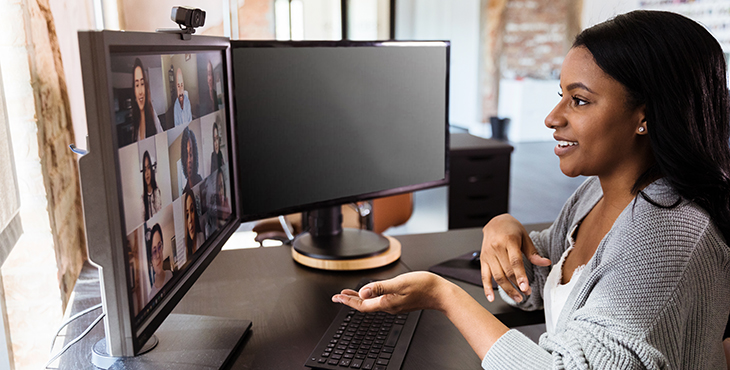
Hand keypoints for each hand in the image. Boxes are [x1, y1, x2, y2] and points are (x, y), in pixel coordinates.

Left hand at [332, 272, 448, 313]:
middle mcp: (390, 306)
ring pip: (372, 303)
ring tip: (350, 294)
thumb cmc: (424, 286)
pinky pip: (380, 301)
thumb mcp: (399, 283)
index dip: (348, 301)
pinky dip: (371, 297)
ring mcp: (395, 305)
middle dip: (350, 300)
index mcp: (387, 303)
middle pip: (365, 305)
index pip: (362, 305)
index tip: (337, 297)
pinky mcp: (401, 302)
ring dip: (360, 298)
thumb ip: (380, 287)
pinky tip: (371, 293)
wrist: (441, 293)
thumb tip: (363, 292)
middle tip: (338, 296)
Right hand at [480, 214, 550, 302]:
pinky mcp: (483, 260)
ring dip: (507, 290)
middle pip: (506, 271)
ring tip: (517, 298)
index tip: (526, 287)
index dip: (520, 276)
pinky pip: (484, 276)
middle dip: (516, 286)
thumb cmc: (510, 229)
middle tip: (526, 294)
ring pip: (497, 276)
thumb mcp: (525, 236)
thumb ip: (533, 252)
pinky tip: (491, 298)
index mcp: (509, 241)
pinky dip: (487, 288)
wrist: (494, 222)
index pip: (515, 261)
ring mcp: (488, 255)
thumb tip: (545, 263)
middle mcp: (496, 248)